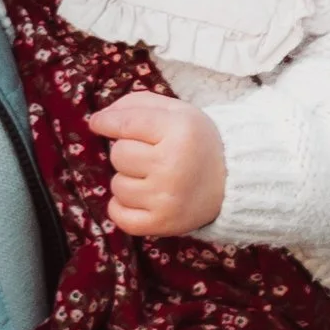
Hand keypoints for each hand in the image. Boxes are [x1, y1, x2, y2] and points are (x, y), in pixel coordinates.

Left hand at [91, 93, 226, 234]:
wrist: (231, 182)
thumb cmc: (196, 143)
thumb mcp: (177, 112)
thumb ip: (137, 105)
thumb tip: (98, 119)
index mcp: (180, 131)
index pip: (126, 123)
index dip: (107, 122)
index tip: (98, 123)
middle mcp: (172, 165)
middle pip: (118, 155)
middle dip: (128, 152)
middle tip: (151, 155)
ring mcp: (166, 198)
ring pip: (117, 185)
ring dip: (128, 180)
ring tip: (153, 178)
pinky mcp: (162, 223)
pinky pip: (118, 216)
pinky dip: (122, 207)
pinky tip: (141, 198)